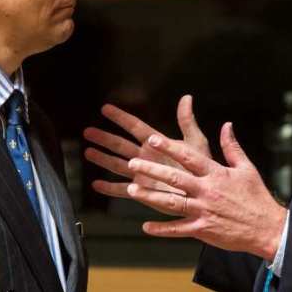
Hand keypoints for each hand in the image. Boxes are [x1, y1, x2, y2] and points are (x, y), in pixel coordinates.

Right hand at [83, 95, 210, 210]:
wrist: (203, 194)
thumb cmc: (201, 168)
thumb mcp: (195, 142)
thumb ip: (187, 122)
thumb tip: (186, 98)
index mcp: (156, 143)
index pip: (135, 127)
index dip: (120, 117)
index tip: (105, 108)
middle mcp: (145, 156)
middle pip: (120, 145)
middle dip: (104, 138)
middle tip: (88, 131)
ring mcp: (142, 173)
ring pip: (117, 164)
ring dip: (102, 159)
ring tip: (88, 152)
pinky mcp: (142, 191)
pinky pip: (122, 189)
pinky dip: (109, 188)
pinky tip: (96, 185)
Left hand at [126, 122, 286, 260]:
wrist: (266, 227)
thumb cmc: (256, 197)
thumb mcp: (246, 168)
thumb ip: (232, 147)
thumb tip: (227, 125)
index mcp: (216, 174)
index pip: (189, 157)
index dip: (170, 147)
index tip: (153, 138)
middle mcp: (207, 191)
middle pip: (175, 178)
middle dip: (152, 170)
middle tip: (133, 163)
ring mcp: (203, 211)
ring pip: (171, 203)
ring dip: (150, 198)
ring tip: (132, 191)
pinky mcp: (203, 230)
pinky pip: (178, 229)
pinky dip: (162, 229)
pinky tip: (146, 227)